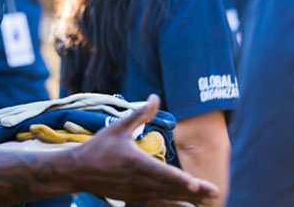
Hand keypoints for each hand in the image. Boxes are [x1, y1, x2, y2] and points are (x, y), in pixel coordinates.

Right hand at [70, 94, 218, 206]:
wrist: (79, 171)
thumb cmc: (99, 147)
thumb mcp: (118, 127)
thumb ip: (140, 114)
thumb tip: (155, 97)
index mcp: (135, 162)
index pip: (162, 173)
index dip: (180, 180)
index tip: (196, 185)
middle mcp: (138, 180)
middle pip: (170, 187)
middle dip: (193, 191)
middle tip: (214, 192)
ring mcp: (137, 192)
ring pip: (167, 197)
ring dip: (188, 199)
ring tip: (209, 201)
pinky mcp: (135, 198)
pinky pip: (158, 204)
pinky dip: (173, 206)